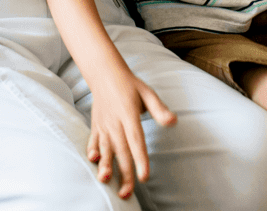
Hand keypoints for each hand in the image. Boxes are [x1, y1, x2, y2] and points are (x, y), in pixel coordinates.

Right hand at [87, 64, 176, 198]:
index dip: (140, 159)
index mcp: (128, 114)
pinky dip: (92, 150)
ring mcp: (104, 124)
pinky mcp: (96, 125)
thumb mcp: (147, 92)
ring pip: (105, 148)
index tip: (144, 176)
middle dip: (124, 172)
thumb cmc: (130, 85)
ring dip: (105, 165)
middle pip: (121, 150)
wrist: (105, 73)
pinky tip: (93, 160)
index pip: (136, 140)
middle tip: (127, 192)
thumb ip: (159, 109)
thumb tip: (173, 121)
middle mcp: (115, 121)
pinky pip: (93, 140)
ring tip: (105, 179)